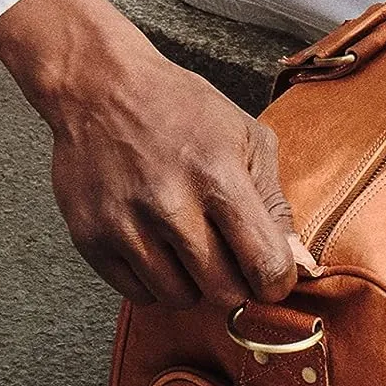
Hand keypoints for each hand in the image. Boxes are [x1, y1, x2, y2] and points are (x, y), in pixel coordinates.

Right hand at [0, 0, 307, 307]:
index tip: (272, 276)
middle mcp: (170, 205)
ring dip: (193, 282)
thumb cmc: (180, 108)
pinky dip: (154, 280)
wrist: (99, 86)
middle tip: (228, 257)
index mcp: (218, 176)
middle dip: (236, 282)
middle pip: (224, 292)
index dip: (277, 281)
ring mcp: (126, 225)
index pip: (265, 264)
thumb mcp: (245, 136)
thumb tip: (293, 261)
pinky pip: (139, 295)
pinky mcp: (91, 238)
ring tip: (187, 243)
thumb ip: (273, 200)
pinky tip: (155, 244)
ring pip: (180, 299)